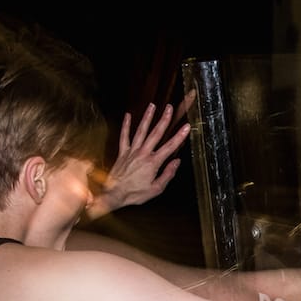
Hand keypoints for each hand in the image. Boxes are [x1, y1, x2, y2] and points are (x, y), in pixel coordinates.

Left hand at [86, 90, 196, 220]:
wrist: (114, 194)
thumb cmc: (135, 194)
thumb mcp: (156, 189)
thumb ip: (167, 174)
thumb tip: (176, 162)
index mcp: (153, 163)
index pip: (169, 147)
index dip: (179, 136)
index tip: (186, 127)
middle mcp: (143, 154)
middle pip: (156, 134)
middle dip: (164, 120)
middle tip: (170, 108)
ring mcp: (132, 152)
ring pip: (141, 131)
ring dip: (147, 118)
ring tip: (152, 105)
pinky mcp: (123, 153)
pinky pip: (124, 136)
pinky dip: (126, 126)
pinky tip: (128, 115)